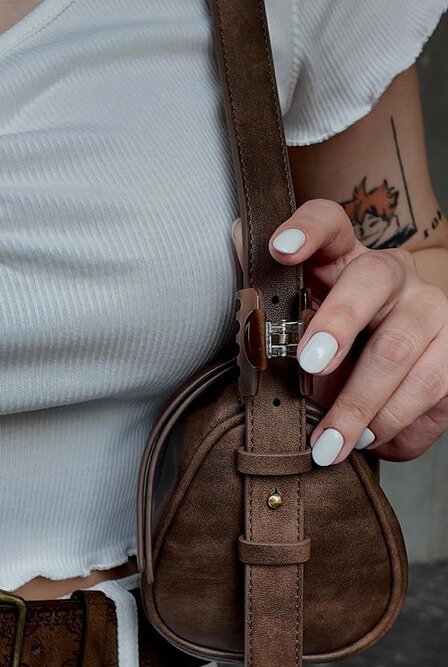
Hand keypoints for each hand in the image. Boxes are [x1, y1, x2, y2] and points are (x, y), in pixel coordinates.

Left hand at [232, 201, 447, 464]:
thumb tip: (237, 238)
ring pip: (402, 351)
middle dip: (338, 325)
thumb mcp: (298, 332)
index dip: (306, 229)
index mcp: (344, 258)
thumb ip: (268, 299)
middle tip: (310, 364)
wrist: (390, 384)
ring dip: (361, 405)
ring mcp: (433, 312)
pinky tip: (368, 442)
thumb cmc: (333, 351)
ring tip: (328, 444)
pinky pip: (432, 391)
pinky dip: (395, 425)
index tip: (278, 248)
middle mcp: (395, 275)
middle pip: (371, 283)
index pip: (329, 222)